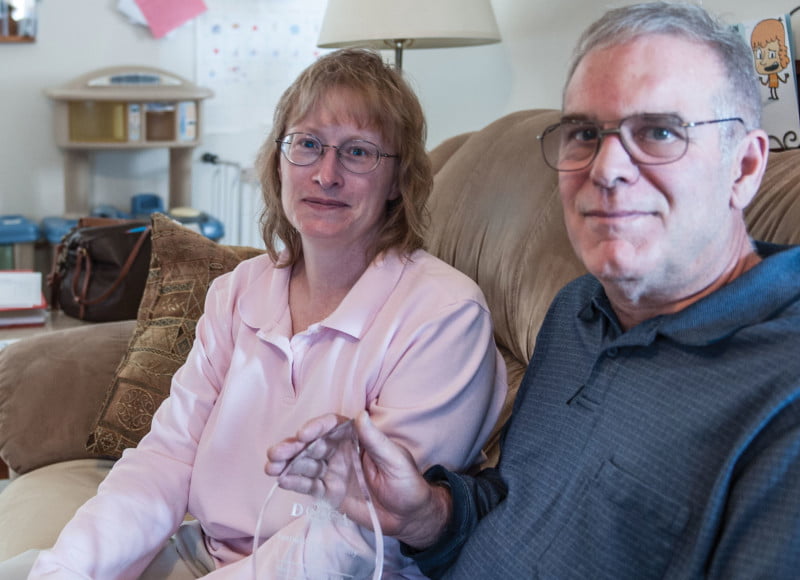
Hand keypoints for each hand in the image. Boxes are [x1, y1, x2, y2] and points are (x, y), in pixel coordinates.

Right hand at [266, 411, 451, 549]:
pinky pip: (310, 485)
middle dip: (293, 447)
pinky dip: (295, 483)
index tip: (303, 434)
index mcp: (356, 437)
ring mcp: (334, 471)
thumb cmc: (407, 483)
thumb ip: (375, 440)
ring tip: (271, 467)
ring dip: (287, 464)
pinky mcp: (330, 491)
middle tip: (276, 454)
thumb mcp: (395, 460)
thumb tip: (360, 415)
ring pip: (306, 464)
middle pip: (312, 445)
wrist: (409, 516)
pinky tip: (282, 481)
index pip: (332, 427)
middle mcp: (341, 451)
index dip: (316, 428)